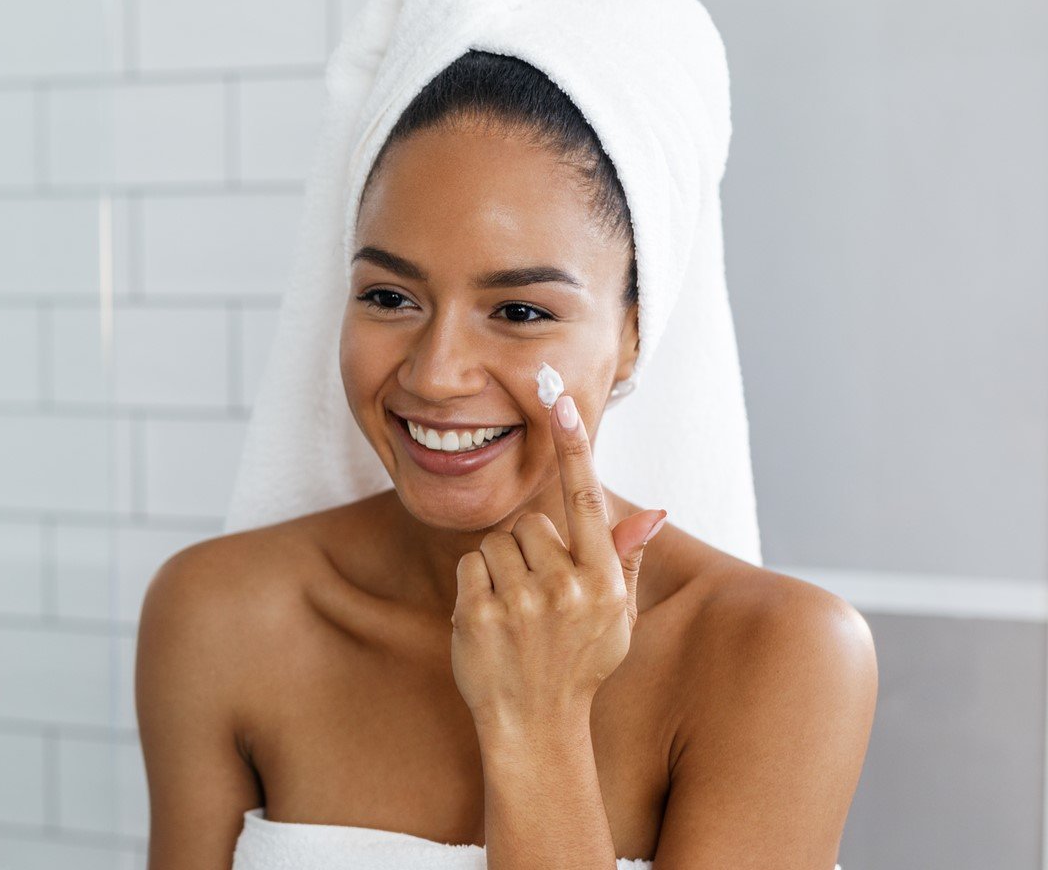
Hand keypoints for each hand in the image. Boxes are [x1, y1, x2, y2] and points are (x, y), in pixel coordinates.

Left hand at [450, 393, 666, 730]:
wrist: (535, 724)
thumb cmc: (579, 664)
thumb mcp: (616, 616)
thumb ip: (626, 559)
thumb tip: (651, 510)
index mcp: (604, 581)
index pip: (587, 497)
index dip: (573, 445)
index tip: (558, 398)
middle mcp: (566, 587)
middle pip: (532, 522)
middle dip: (530, 550)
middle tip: (538, 597)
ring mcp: (520, 601)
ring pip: (498, 541)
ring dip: (501, 567)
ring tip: (516, 611)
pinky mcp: (478, 612)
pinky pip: (470, 564)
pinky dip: (474, 585)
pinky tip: (490, 620)